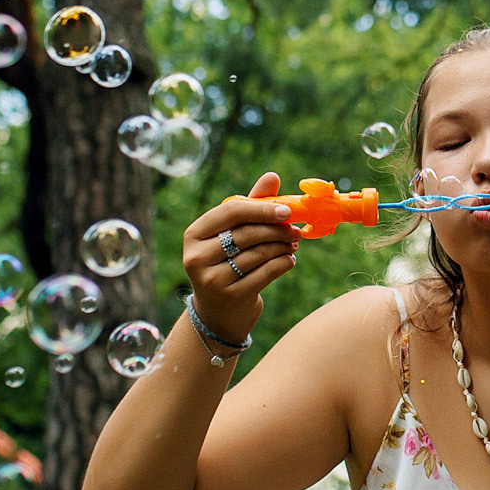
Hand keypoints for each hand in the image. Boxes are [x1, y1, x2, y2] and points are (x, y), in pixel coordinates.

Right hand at [181, 170, 298, 341]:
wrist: (218, 312)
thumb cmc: (226, 262)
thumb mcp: (232, 234)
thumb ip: (250, 205)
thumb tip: (272, 176)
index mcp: (194, 234)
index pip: (231, 212)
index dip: (262, 208)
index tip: (286, 211)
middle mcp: (197, 257)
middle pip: (247, 233)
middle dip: (277, 230)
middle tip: (296, 230)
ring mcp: (212, 279)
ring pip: (259, 254)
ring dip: (283, 246)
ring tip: (293, 244)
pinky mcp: (230, 296)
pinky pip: (266, 273)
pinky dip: (283, 263)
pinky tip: (289, 260)